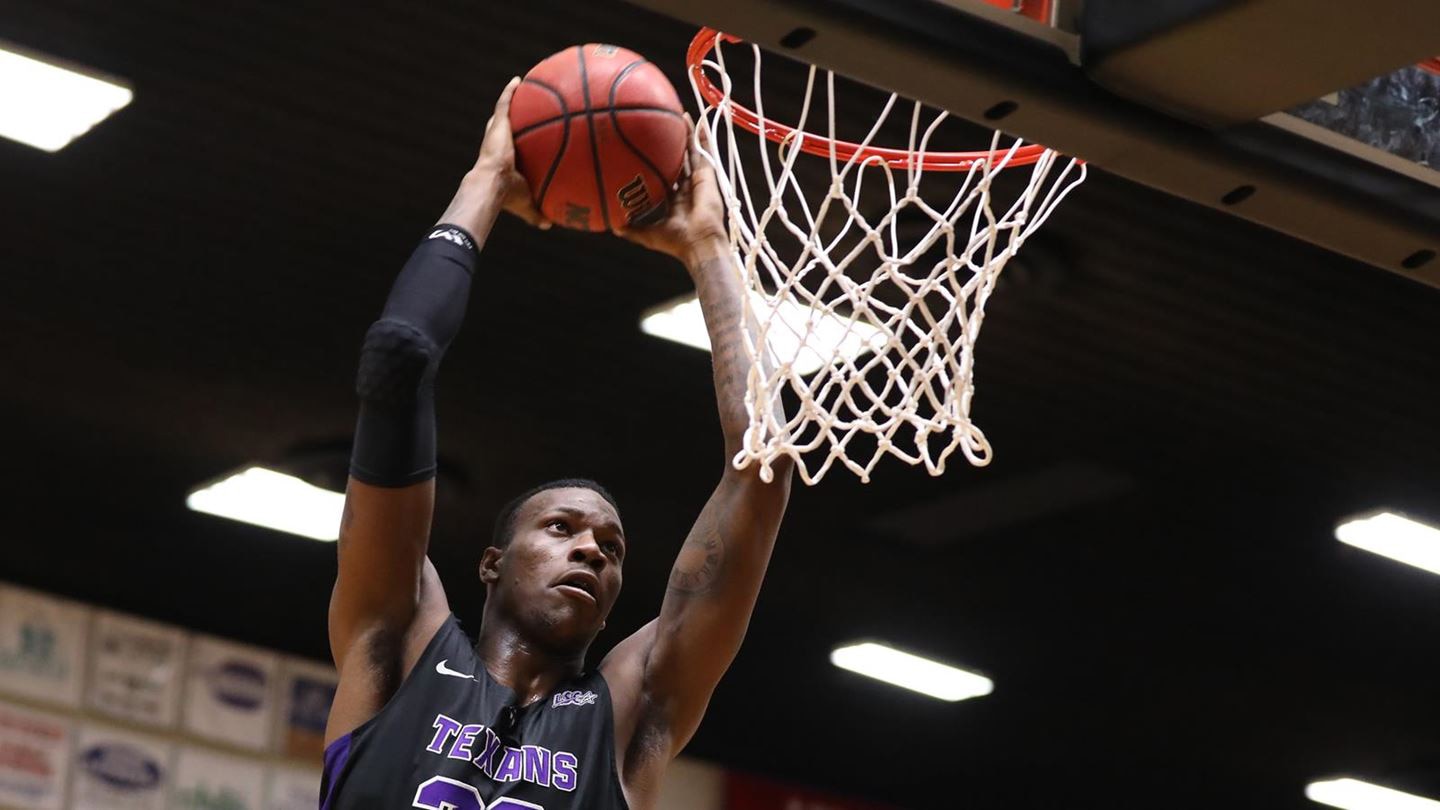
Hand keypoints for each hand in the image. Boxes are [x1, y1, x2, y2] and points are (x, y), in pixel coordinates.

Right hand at [470, 77, 549, 228]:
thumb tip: (550, 224)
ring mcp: (496, 132)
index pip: (509, 146)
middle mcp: (498, 143)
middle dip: (512, 117)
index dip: (514, 139)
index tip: (524, 135)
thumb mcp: (527, 204)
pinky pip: (505, 103)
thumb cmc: (507, 196)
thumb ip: (537, 213)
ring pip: (505, 111)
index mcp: (503, 159)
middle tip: (523, 109)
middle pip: (504, 126)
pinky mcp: (497, 124)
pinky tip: (518, 79)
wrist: (492, 185)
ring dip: (512, 99)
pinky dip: (510, 91)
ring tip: (522, 86)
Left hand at [616, 117, 725, 261]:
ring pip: (691, 152)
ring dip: (685, 134)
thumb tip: (611, 226)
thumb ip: (631, 230)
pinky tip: (695, 119)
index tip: (647, 152)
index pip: (664, 178)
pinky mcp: (708, 175)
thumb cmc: (675, 242)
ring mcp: (698, 180)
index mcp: (675, 200)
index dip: (657, 165)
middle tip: (661, 128)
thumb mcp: (647, 235)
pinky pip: (704, 150)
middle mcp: (687, 188)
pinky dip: (701, 135)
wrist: (698, 243)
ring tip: (678, 114)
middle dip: (671, 145)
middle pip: (678, 161)